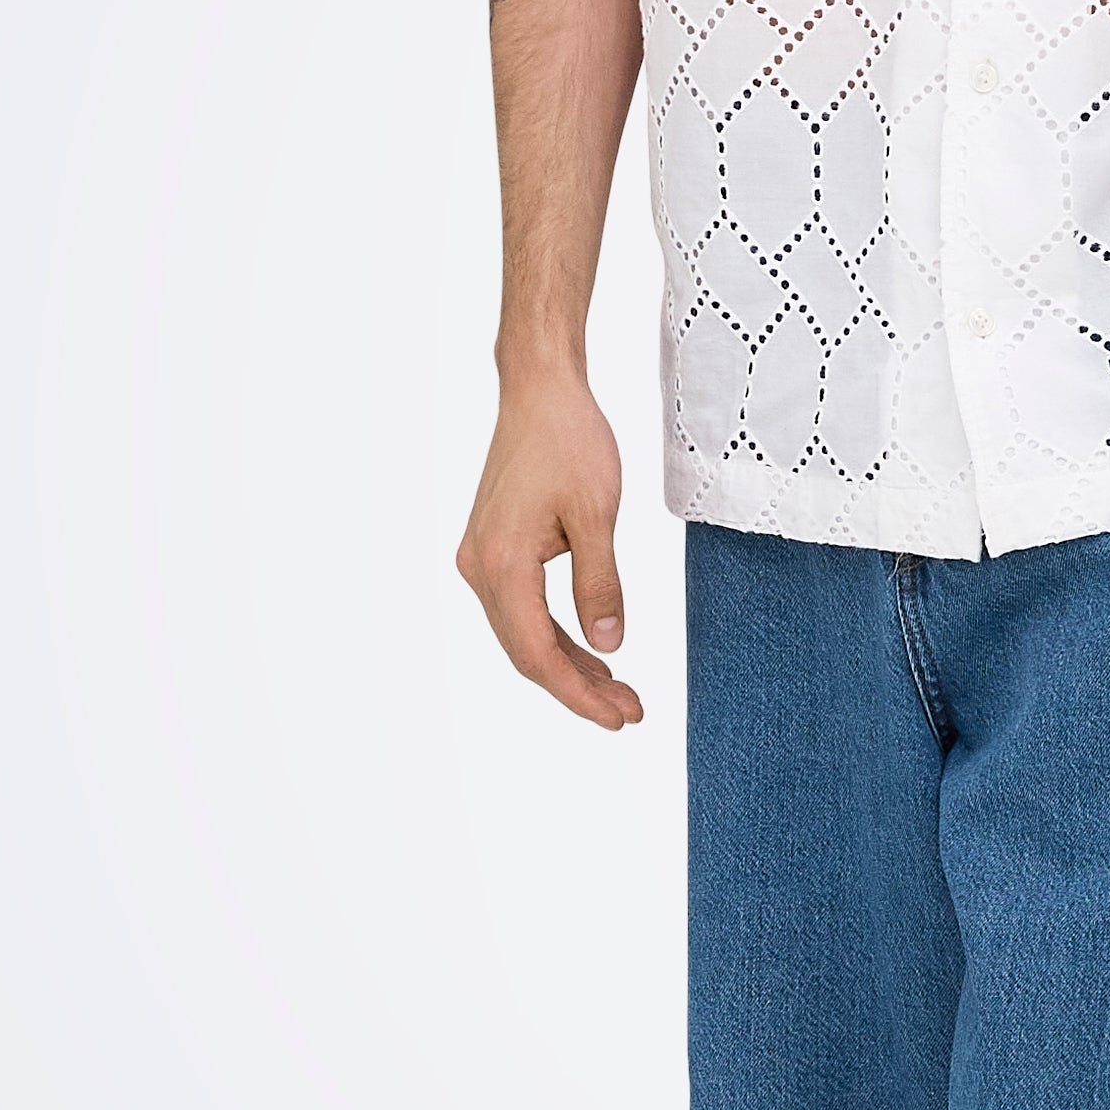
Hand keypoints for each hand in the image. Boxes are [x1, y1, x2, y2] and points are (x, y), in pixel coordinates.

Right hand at [455, 363, 642, 729]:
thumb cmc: (569, 440)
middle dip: (578, 687)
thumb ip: (601, 584)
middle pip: (526, 651)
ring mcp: (481, 558)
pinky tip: (591, 651)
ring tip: (618, 690)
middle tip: (630, 711)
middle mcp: (480, 567)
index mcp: (501, 564)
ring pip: (523, 633)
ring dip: (569, 664)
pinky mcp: (492, 548)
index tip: (618, 718)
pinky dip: (555, 634)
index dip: (578, 694)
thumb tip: (610, 646)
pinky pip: (521, 608)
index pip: (537, 653)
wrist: (539, 391)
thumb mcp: (597, 515)